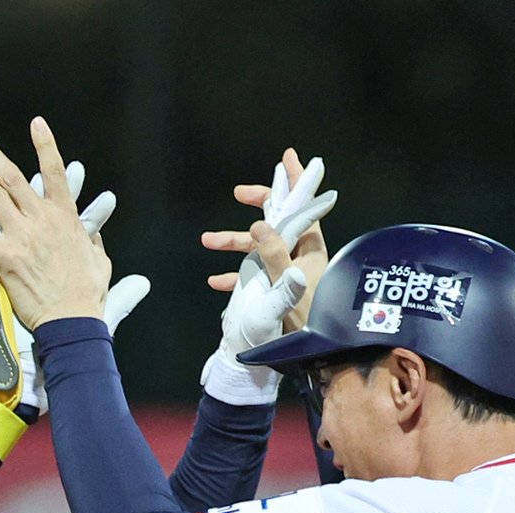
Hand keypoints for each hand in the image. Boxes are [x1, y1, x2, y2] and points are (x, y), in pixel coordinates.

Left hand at [0, 159, 148, 410]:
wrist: (72, 319)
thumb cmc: (88, 294)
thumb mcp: (100, 260)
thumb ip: (92, 241)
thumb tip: (92, 235)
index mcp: (65, 217)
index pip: (55, 173)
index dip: (45, 145)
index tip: (36, 123)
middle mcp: (40, 220)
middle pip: (12, 178)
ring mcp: (20, 237)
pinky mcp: (3, 257)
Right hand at [202, 149, 335, 332]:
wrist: (306, 352)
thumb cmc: (304, 319)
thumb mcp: (286, 284)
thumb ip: (273, 254)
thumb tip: (260, 225)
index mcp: (307, 246)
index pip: (302, 205)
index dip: (295, 181)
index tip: (288, 158)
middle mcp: (296, 253)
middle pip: (277, 219)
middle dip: (259, 205)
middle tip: (240, 193)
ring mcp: (282, 270)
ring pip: (257, 247)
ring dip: (232, 242)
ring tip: (207, 241)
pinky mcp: (272, 287)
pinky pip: (250, 275)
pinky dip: (233, 276)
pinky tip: (216, 283)